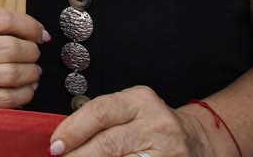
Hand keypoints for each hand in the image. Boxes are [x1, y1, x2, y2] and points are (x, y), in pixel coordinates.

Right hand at [0, 0, 46, 106]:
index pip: (5, 19)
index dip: (30, 26)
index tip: (40, 32)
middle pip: (12, 48)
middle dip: (32, 50)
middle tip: (34, 51)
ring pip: (13, 73)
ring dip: (32, 72)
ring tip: (33, 68)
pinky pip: (8, 98)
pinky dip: (25, 92)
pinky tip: (26, 85)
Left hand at [49, 86, 211, 156]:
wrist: (197, 140)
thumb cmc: (154, 125)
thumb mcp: (130, 111)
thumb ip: (101, 120)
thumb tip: (63, 139)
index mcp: (141, 100)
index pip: (99, 112)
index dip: (72, 131)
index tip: (55, 145)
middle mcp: (157, 123)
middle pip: (108, 142)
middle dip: (79, 155)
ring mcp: (168, 150)